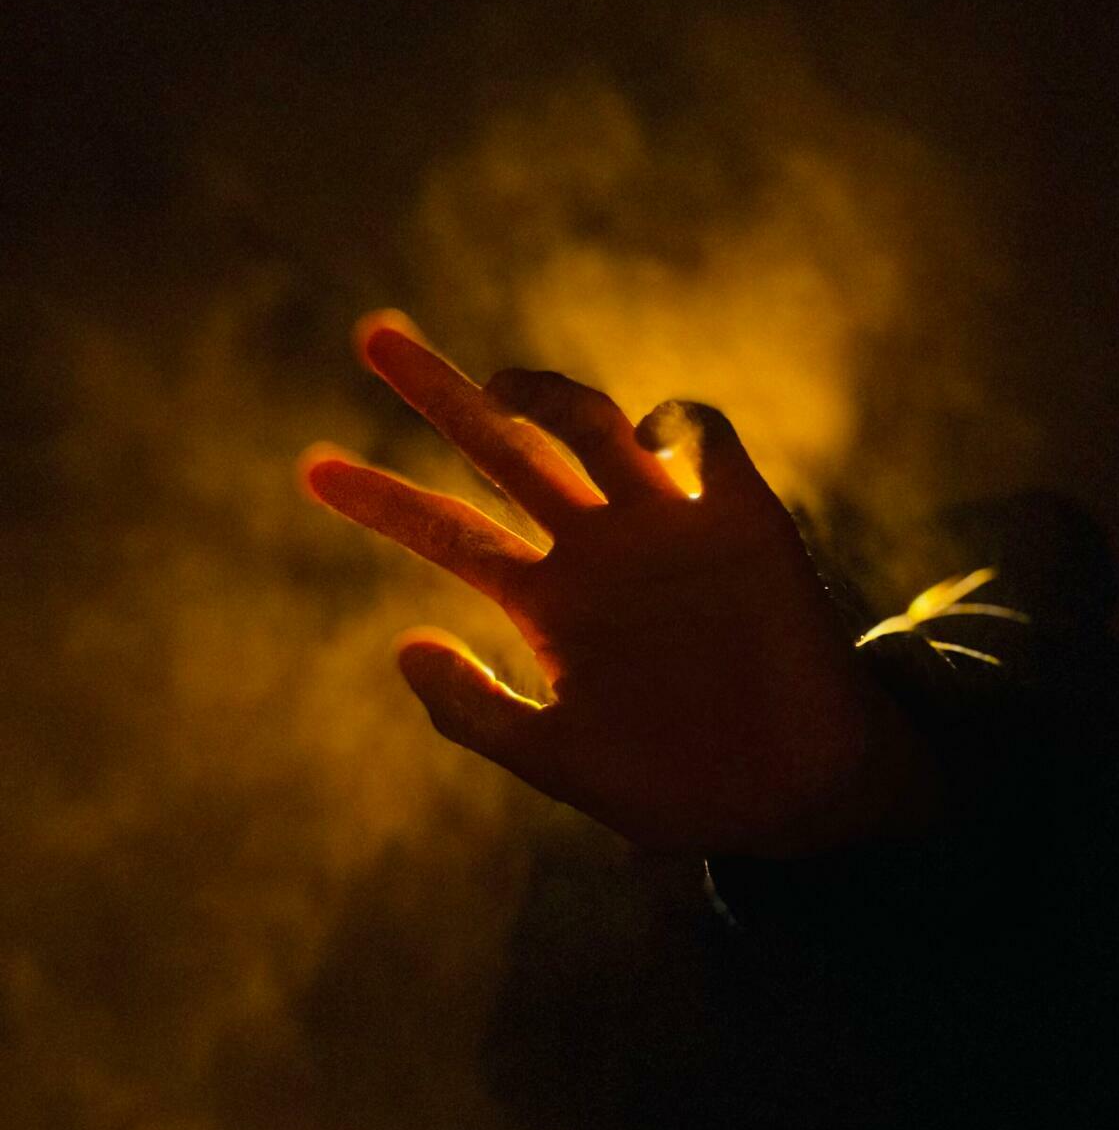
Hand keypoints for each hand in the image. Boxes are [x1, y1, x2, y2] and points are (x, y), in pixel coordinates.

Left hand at [302, 311, 937, 855]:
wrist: (798, 794)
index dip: (380, 500)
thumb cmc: (681, 787)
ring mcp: (667, 530)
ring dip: (540, 394)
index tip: (310, 469)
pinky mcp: (741, 520)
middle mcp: (599, 553)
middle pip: (505, 452)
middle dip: (438, 395)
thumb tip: (402, 644)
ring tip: (494, 386)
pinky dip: (678, 424)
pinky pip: (705, 442)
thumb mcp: (559, 762)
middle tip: (368, 335)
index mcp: (552, 605)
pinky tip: (652, 436)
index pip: (451, 534)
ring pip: (591, 428)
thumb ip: (476, 711)